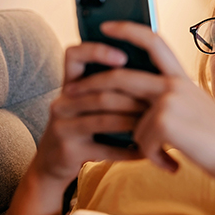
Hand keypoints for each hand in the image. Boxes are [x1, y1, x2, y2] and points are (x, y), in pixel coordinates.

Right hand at [30, 41, 147, 184]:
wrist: (53, 163)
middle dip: (135, 98)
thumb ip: (111, 88)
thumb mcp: (90, 105)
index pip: (74, 55)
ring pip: (104, 120)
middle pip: (101, 93)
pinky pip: (106, 149)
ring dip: (135, 123)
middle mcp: (62, 102)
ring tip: (157, 125)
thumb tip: (153, 74)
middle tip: (160, 102)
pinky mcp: (68, 151)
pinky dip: (130, 150)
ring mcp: (63, 127)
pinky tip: (147, 151)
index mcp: (70, 84)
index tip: (124, 58)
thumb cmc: (83, 128)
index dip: (97, 51)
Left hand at [76, 22, 214, 186]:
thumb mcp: (195, 113)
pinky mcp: (165, 120)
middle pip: (120, 77)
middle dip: (90, 87)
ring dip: (131, 139)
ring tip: (145, 152)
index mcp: (181, 78)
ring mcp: (169, 100)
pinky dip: (153, 157)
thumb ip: (168, 106)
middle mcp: (174, 83)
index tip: (106, 26)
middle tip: (69, 96)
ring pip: (128, 116)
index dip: (128, 29)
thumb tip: (138, 115)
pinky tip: (171, 164)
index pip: (153, 41)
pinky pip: (141, 141)